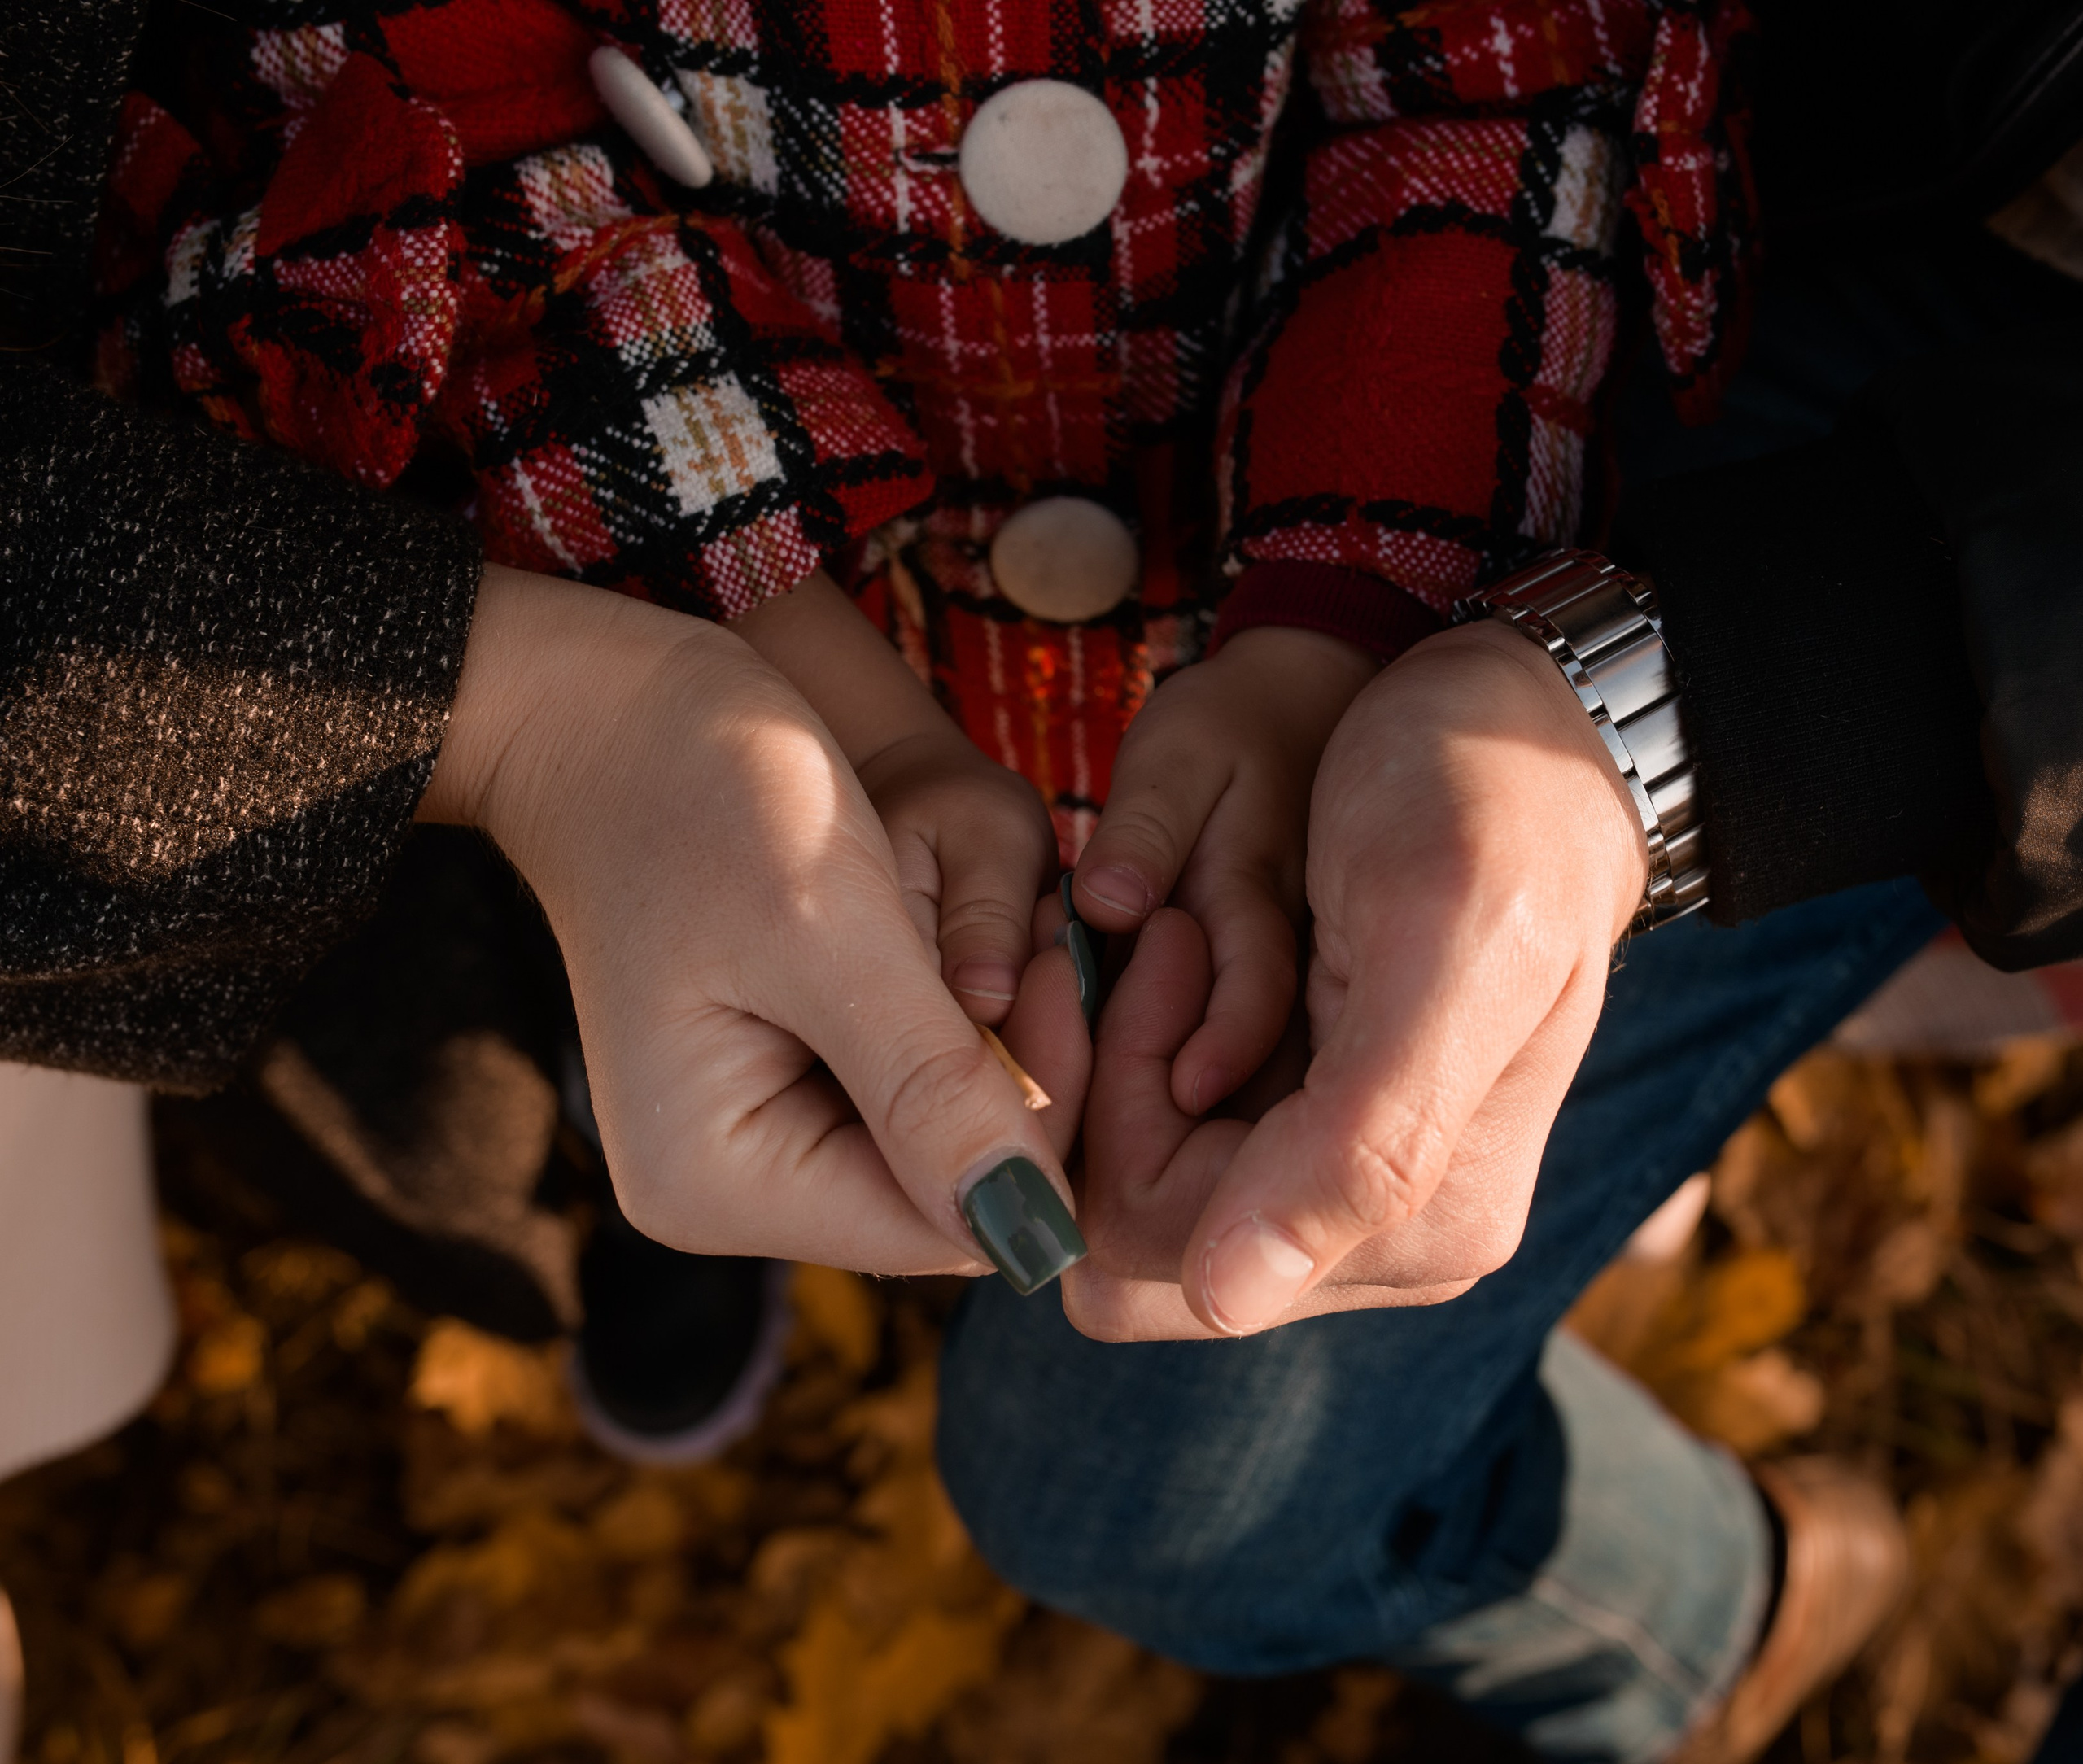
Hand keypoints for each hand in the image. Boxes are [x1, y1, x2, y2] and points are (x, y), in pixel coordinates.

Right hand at [420, 565, 1080, 1282]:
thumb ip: (929, 1084)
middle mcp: (729, 1187)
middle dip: (1018, 1075)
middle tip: (1047, 940)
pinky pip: (911, 1084)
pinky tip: (958, 934)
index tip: (1060, 976)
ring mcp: (753, 1137)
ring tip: (1005, 927)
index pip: (944, 1226)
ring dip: (995, 1038)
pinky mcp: (782, 1082)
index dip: (1036, 1124)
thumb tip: (1038, 1240)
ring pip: (943, 1133)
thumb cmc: (698, 791)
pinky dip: (957, 1017)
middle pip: (946, 1189)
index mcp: (716, 1181)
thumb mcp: (828, 927)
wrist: (610, 707)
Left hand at [1064, 620, 1646, 1339]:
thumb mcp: (1437, 934)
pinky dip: (1141, 1045)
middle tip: (1152, 938)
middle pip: (1133, 1242)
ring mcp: (1337, 1192)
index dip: (1122, 1100)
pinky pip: (1164, 1140)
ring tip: (1173, 933)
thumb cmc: (1492, 803)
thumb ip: (1361, 1135)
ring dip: (1117, 1062)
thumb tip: (1228, 1296)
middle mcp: (1379, 1238)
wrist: (1531, 737)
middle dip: (1104, 1093)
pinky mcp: (1307, 1135)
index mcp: (1424, 1222)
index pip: (1165, 1238)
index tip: (1169, 940)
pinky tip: (1184, 946)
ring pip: (1132, 1195)